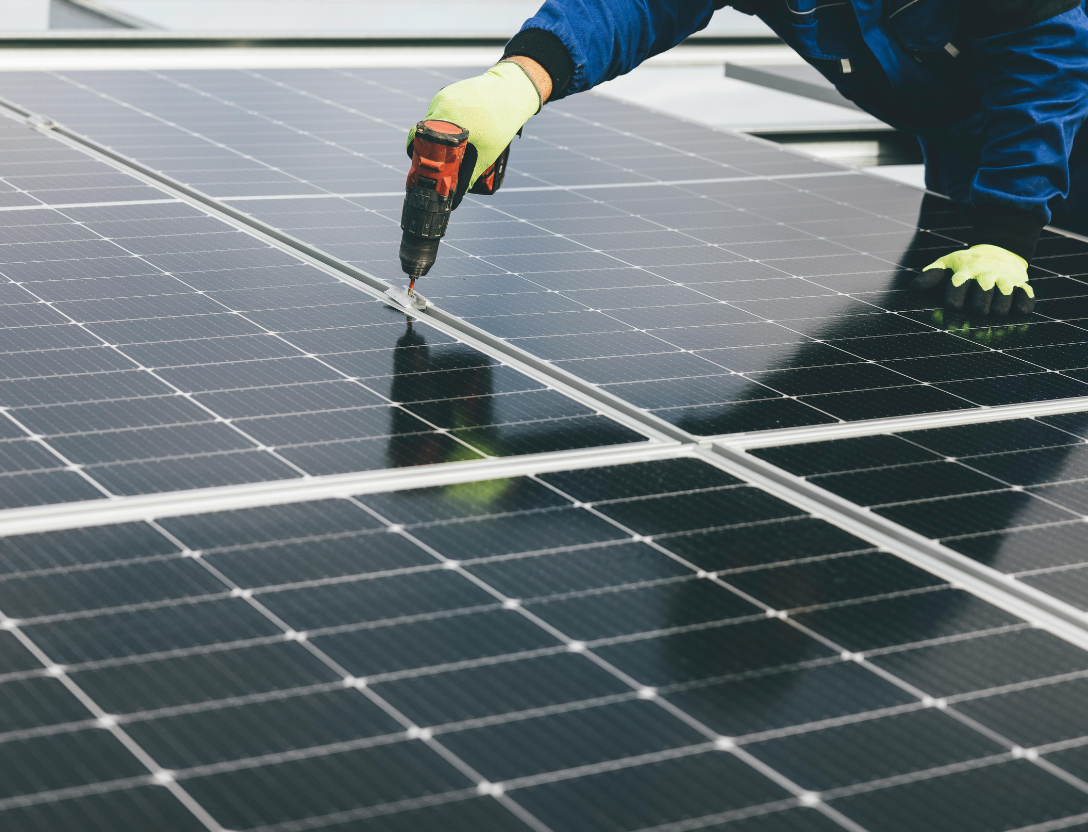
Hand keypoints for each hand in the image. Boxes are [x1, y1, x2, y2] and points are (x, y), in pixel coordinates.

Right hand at [407, 60, 545, 194]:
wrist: (510, 90)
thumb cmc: (502, 123)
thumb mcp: (486, 154)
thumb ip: (469, 175)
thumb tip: (456, 195)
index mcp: (448, 121)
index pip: (418, 141)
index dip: (418, 156)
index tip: (423, 166)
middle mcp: (441, 106)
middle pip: (424, 133)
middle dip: (429, 148)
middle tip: (439, 160)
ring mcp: (442, 97)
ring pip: (431, 122)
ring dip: (438, 135)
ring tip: (454, 142)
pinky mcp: (447, 92)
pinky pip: (439, 111)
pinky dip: (445, 122)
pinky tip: (460, 127)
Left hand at [911, 244, 1034, 316]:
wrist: (999, 249)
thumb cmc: (966, 264)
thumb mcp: (947, 264)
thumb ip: (931, 276)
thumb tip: (913, 287)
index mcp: (966, 271)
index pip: (958, 284)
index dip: (955, 297)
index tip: (953, 306)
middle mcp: (986, 275)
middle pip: (983, 293)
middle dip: (979, 304)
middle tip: (977, 310)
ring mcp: (1005, 279)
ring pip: (1005, 295)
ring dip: (1000, 306)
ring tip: (995, 311)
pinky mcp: (1022, 284)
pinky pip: (1026, 295)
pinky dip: (1024, 304)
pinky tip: (1019, 310)